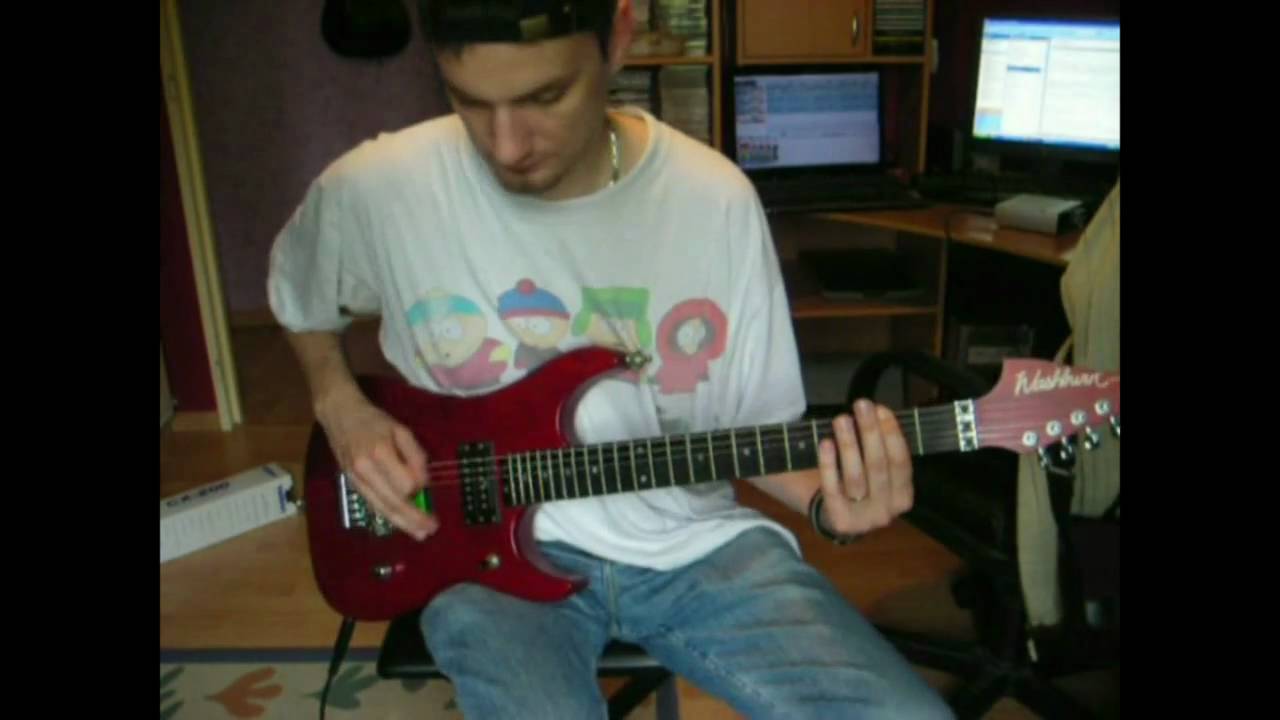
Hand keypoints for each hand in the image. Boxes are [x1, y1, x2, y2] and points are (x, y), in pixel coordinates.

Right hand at [317, 390, 436, 540]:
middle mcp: (365, 471)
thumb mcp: (400, 429)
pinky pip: (373, 504)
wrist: (340, 415)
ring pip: (382, 508)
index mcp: (379, 453)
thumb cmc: (374, 420)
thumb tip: (423, 482)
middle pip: (393, 502)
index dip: (419, 487)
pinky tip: (401, 523)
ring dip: (403, 523)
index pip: (405, 483)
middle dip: (414, 518)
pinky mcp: (352, 484)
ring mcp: (356, 480)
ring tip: (420, 533)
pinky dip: (388, 515)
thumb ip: (415, 454)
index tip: (427, 485)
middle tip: (432, 529)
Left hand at [816, 399, 913, 538]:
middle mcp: (887, 511)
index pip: (901, 462)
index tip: (881, 408)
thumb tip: (876, 412)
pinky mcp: (840, 521)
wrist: (835, 517)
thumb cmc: (860, 486)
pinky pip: (833, 489)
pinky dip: (829, 464)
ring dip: (849, 444)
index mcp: (903, 496)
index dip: (892, 434)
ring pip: (855, 477)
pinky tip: (826, 443)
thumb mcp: (877, 471)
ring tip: (842, 419)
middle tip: (861, 405)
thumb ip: (881, 448)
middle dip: (870, 432)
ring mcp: (863, 520)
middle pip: (878, 466)